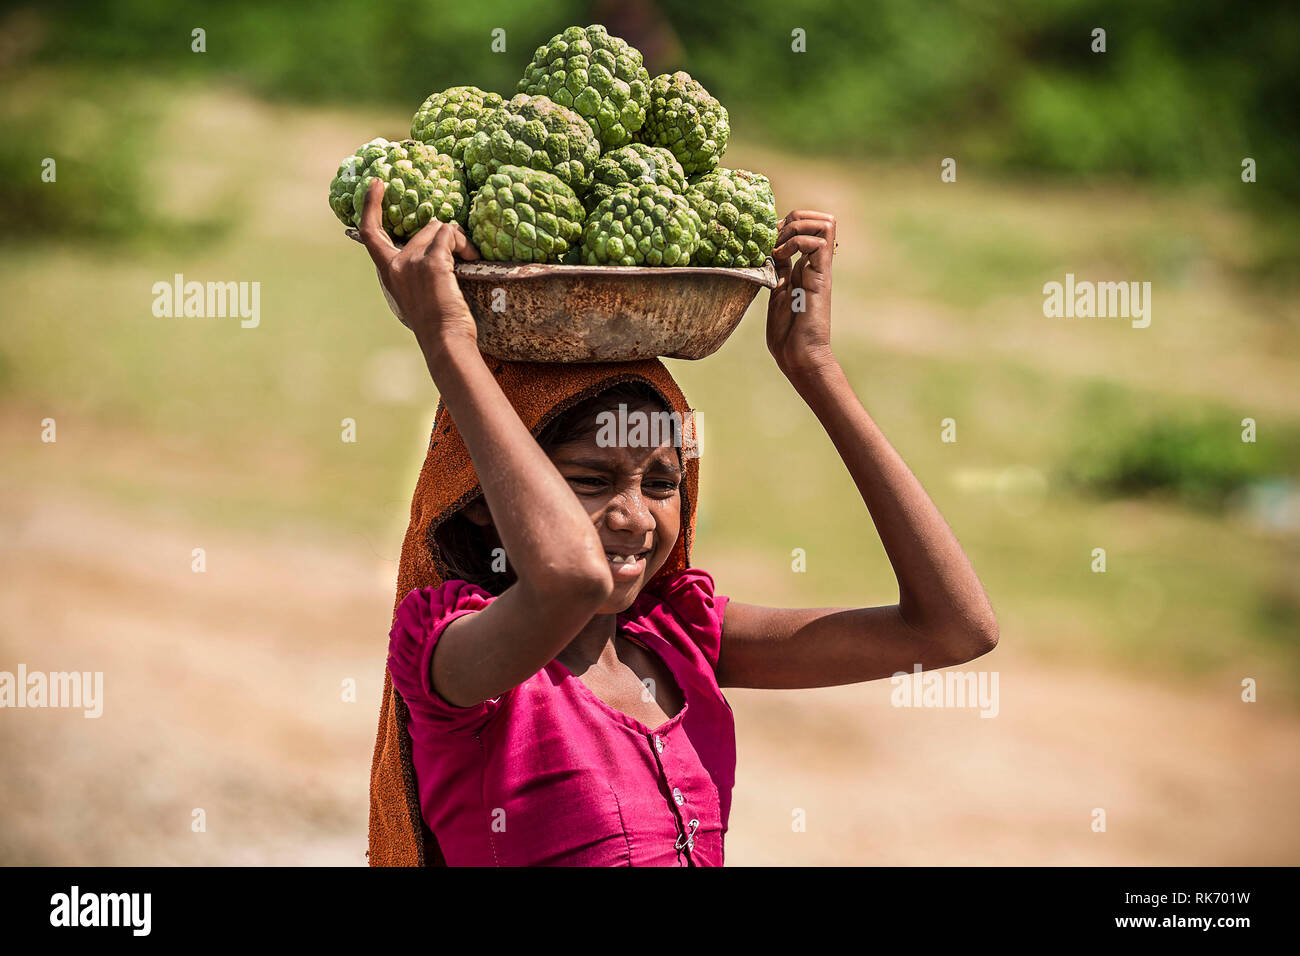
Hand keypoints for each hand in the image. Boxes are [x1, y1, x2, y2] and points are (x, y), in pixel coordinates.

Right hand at [358, 178, 480, 349]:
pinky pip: (451, 234)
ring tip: (469, 262)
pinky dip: (465, 243)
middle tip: (463, 258)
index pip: (370, 233)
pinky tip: (473, 259)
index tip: (377, 183)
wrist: (444, 341)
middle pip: (424, 228)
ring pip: (440, 228)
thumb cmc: (439, 324)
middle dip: (446, 238)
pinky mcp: (432, 262)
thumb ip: (416, 271)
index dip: (371, 205)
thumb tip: (439, 247)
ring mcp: (412, 261)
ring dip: (458, 241)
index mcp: (388, 272)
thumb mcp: (417, 295)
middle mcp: (396, 264)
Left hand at [767, 210, 835, 377]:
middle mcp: (815, 264)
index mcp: (804, 267)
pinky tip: (779, 258)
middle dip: (793, 219)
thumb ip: (778, 274)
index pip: (806, 228)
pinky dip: (795, 242)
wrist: (799, 355)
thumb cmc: (787, 334)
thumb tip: (768, 257)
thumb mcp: (777, 294)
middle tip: (773, 239)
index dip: (786, 225)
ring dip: (797, 227)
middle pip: (819, 219)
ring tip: (778, 247)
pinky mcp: (820, 278)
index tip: (766, 240)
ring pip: (824, 223)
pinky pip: (817, 243)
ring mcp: (819, 269)